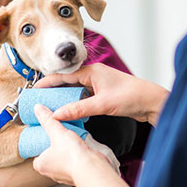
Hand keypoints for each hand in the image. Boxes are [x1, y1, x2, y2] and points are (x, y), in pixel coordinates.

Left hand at [32, 105, 118, 184]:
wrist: (92, 168)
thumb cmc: (72, 157)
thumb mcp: (57, 132)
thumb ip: (48, 120)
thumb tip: (39, 109)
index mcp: (41, 165)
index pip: (35, 154)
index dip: (39, 144)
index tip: (43, 135)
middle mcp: (52, 173)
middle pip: (48, 156)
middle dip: (53, 146)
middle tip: (56, 136)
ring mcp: (65, 175)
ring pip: (61, 160)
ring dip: (64, 151)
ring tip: (68, 140)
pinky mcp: (77, 173)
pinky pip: (73, 163)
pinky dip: (75, 156)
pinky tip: (78, 147)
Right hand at [34, 63, 168, 125]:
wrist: (152, 102)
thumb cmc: (132, 97)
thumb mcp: (102, 104)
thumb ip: (78, 109)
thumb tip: (57, 115)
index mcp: (91, 71)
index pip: (62, 75)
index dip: (46, 83)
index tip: (34, 91)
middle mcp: (93, 75)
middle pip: (66, 82)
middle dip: (52, 91)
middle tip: (38, 101)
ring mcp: (98, 84)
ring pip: (74, 90)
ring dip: (63, 98)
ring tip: (48, 107)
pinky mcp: (103, 94)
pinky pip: (83, 97)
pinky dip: (73, 103)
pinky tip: (68, 111)